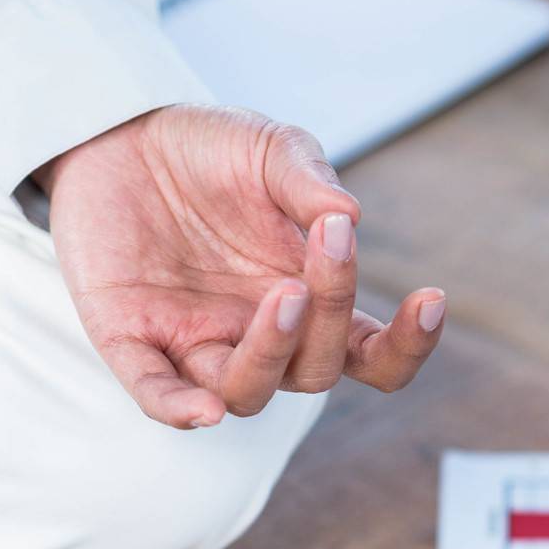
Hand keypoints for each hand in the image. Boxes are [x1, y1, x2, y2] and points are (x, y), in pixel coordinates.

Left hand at [37, 105, 445, 428]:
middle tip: (330, 245)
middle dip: (333, 316)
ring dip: (272, 354)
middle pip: (314, 371)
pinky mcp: (132, 341)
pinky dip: (180, 409)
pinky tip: (204, 413)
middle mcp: (257, 336)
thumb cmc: (207, 153)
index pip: (370, 354)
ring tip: (285, 296)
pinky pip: (156, 394)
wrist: (117, 135)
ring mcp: (195, 343)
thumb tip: (347, 216)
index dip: (406, 346)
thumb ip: (307, 181)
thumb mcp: (269, 150)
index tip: (431, 299)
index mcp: (307, 300)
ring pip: (246, 391)